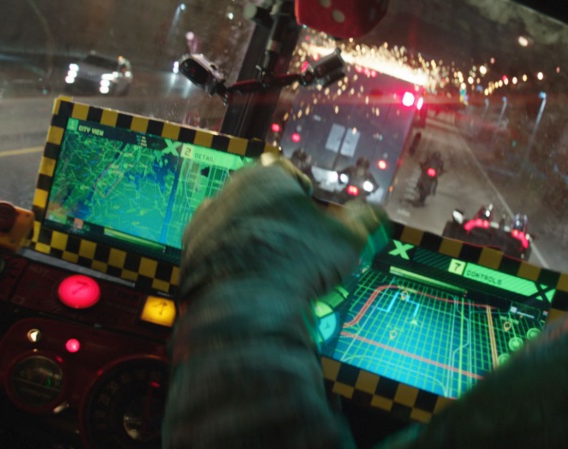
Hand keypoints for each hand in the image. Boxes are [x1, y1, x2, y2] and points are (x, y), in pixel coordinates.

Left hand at [179, 152, 387, 300]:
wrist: (245, 304)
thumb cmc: (297, 264)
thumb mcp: (347, 241)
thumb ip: (363, 221)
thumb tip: (376, 213)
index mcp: (269, 176)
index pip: (286, 170)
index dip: (302, 190)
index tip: (310, 208)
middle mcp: (233, 189)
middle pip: (258, 192)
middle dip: (275, 210)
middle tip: (294, 237)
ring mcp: (208, 217)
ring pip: (234, 217)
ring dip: (250, 231)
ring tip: (271, 260)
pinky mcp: (192, 247)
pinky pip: (215, 244)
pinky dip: (229, 255)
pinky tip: (248, 275)